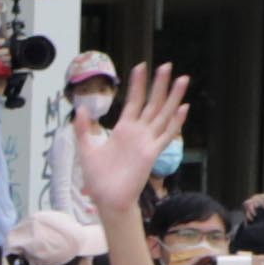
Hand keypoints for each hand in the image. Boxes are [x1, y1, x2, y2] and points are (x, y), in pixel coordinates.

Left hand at [78, 66, 191, 232]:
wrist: (107, 199)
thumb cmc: (98, 178)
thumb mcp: (86, 149)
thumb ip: (83, 129)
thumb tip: (80, 109)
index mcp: (123, 129)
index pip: (134, 101)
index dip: (138, 84)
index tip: (141, 66)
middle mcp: (138, 132)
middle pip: (152, 103)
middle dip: (159, 84)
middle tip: (167, 65)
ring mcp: (147, 141)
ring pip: (163, 114)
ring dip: (173, 97)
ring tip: (182, 79)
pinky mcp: (152, 153)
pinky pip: (167, 135)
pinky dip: (176, 122)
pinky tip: (183, 108)